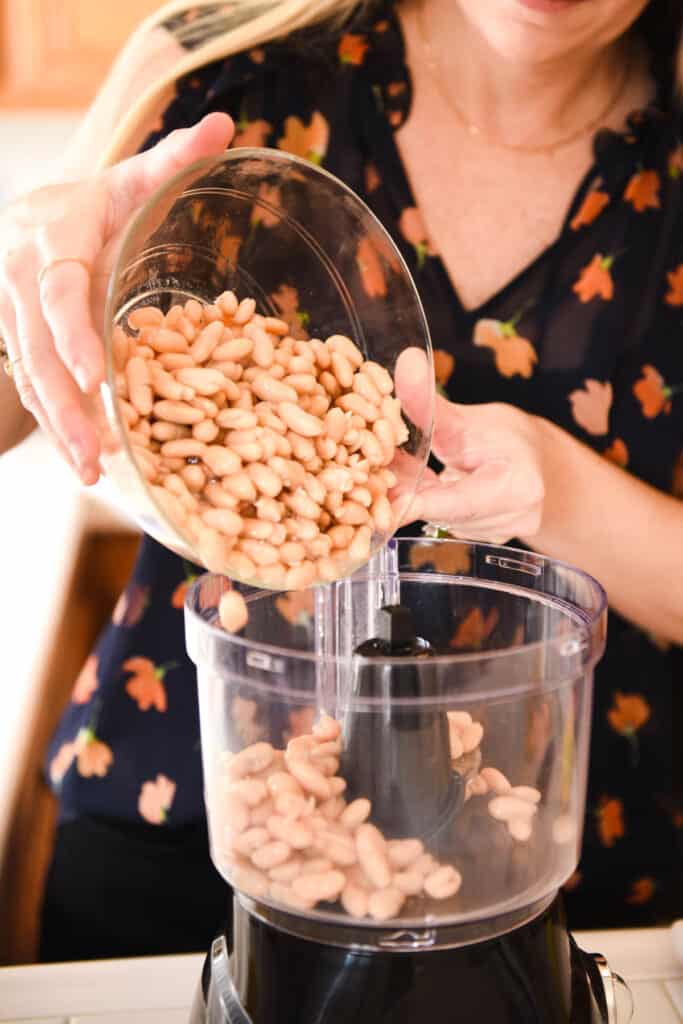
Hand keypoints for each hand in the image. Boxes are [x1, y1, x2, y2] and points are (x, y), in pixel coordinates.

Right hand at [0, 113, 233, 483]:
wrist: (33, 215)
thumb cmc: (94, 202)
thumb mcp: (132, 178)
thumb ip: (173, 160)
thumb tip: (222, 126)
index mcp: (49, 236)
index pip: (56, 290)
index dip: (70, 332)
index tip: (91, 373)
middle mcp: (18, 279)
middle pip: (35, 349)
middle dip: (64, 405)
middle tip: (95, 455)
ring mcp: (10, 315)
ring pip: (28, 376)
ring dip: (58, 427)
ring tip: (92, 473)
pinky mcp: (15, 342)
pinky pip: (29, 386)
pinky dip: (56, 422)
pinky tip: (83, 458)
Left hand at [395, 352, 544, 543]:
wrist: (533, 458)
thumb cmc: (505, 434)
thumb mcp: (466, 417)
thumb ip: (431, 403)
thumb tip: (407, 362)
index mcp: (518, 486)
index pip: (460, 500)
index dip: (419, 502)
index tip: (383, 502)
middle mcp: (515, 518)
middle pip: (445, 514)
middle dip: (404, 497)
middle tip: (364, 480)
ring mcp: (500, 533)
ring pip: (439, 521)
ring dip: (411, 500)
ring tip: (385, 476)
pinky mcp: (484, 539)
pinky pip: (443, 523)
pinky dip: (422, 504)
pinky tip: (405, 487)